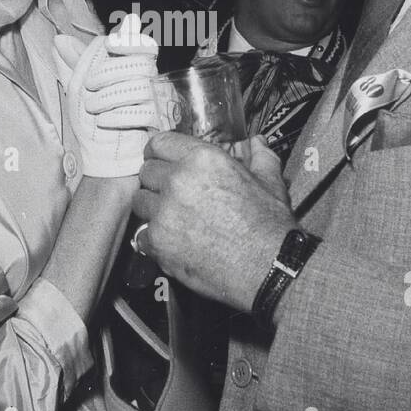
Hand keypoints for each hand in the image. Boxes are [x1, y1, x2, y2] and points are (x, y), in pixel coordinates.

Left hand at [54, 13, 159, 177]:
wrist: (103, 160)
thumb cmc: (94, 123)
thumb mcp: (80, 90)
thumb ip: (75, 63)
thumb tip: (60, 39)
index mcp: (135, 71)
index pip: (145, 46)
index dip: (130, 41)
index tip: (109, 45)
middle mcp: (151, 84)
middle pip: (140, 64)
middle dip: (109, 72)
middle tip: (89, 85)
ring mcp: (157, 105)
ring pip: (140, 87)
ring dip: (108, 97)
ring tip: (93, 108)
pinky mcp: (158, 126)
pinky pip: (142, 113)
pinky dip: (118, 116)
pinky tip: (105, 122)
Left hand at [133, 131, 295, 310]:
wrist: (268, 268)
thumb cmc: (269, 226)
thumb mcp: (270, 181)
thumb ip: (258, 156)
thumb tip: (255, 143)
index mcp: (202, 159)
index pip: (159, 143)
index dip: (160, 152)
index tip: (161, 160)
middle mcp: (178, 181)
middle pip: (146, 172)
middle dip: (157, 180)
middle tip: (171, 192)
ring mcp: (164, 213)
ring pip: (140, 202)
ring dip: (152, 207)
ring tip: (172, 217)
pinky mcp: (158, 243)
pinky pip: (141, 234)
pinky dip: (153, 238)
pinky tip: (172, 240)